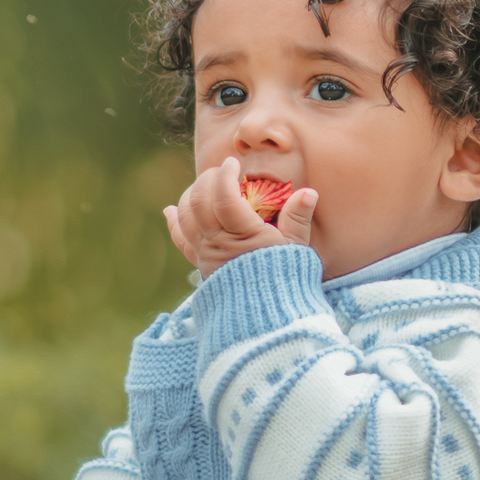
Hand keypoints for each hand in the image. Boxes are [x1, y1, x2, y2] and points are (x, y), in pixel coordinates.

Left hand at [164, 155, 316, 278]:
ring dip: (191, 194)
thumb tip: (309, 192)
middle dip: (207, 179)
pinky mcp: (200, 263)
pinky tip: (170, 210)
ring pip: (186, 215)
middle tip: (221, 170)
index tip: (232, 163)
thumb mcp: (296, 248)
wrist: (265, 316)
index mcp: (243, 235)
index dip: (224, 176)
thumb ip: (299, 218)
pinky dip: (174, 221)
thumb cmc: (284, 278)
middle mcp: (217, 242)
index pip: (224, 197)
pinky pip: (180, 239)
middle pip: (199, 202)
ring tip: (205, 183)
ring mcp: (205, 253)